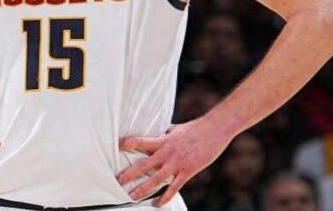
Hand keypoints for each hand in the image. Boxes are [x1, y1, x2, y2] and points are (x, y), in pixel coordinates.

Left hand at [116, 118, 231, 206]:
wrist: (215, 130)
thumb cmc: (196, 128)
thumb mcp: (176, 129)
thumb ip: (165, 134)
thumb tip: (157, 132)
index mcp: (163, 140)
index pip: (141, 141)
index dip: (129, 143)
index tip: (117, 146)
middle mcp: (167, 153)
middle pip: (144, 165)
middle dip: (130, 173)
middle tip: (117, 180)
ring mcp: (177, 164)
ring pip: (156, 179)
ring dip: (143, 189)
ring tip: (132, 196)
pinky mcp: (187, 172)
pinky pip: (173, 188)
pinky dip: (165, 198)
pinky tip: (157, 204)